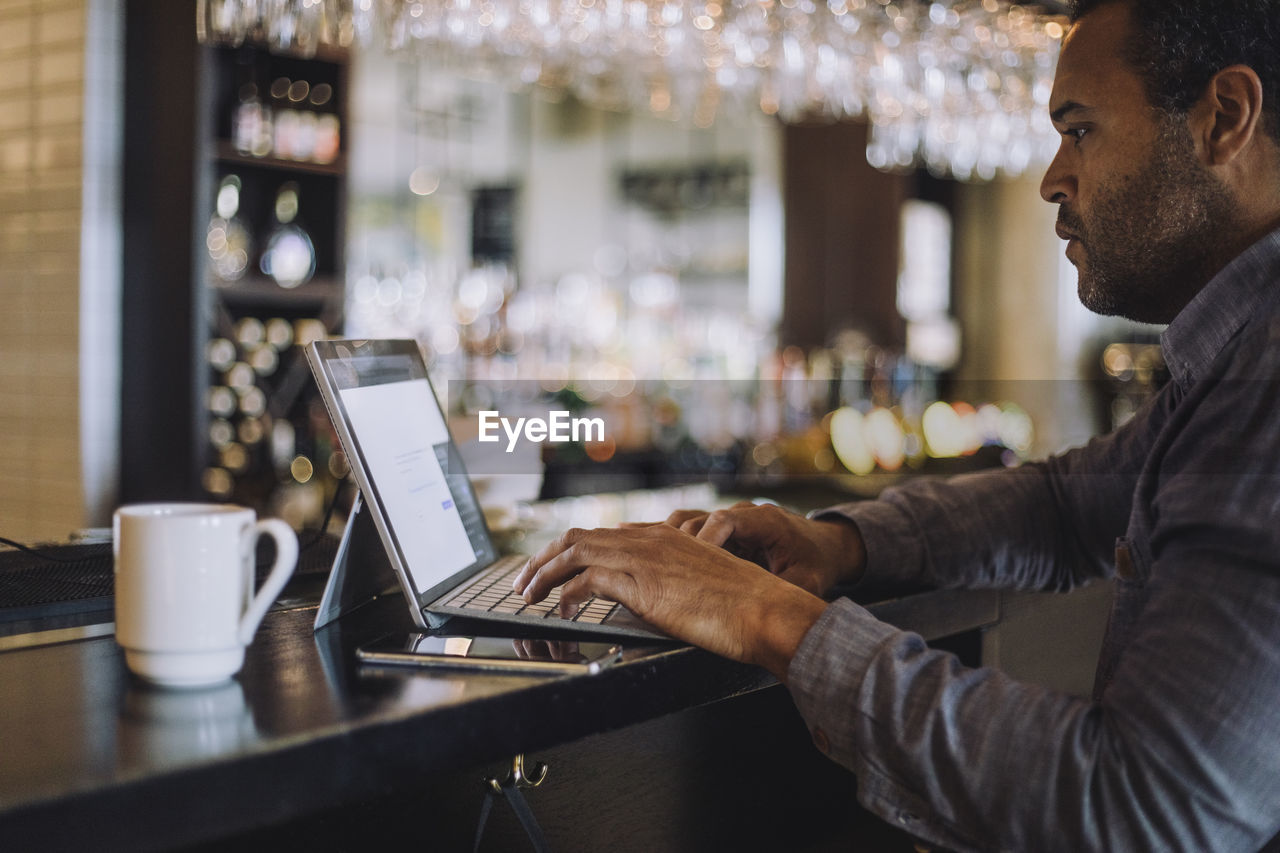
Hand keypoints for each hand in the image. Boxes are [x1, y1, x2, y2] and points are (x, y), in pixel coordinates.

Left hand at [512, 524, 827, 680]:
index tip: (553, 568)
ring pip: (573, 552)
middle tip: (524, 583)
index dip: (570, 551)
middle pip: (578, 537)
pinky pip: (585, 581)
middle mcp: (649, 538)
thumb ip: (671, 581)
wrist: (766, 609)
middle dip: (543, 558)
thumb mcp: (701, 582)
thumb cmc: (744, 606)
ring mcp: (644, 557)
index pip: (603, 533)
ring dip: (543, 574)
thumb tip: (649, 598)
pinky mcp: (641, 583)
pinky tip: (560, 612)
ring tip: (528, 596)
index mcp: (664, 535)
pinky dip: (564, 595)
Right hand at [661, 501, 866, 595]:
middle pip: (697, 519)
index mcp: (764, 520)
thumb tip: (763, 615)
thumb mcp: (806, 581)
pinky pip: (690, 531)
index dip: (704, 541)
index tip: (691, 565)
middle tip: (653, 566)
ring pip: (686, 521)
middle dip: (674, 542)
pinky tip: (649, 556)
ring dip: (665, 540)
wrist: (825, 546)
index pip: (723, 521)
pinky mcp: (722, 531)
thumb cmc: (816, 564)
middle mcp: (742, 514)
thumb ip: (784, 592)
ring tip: (640, 558)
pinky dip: (670, 542)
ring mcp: (730, 520)